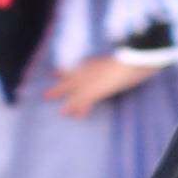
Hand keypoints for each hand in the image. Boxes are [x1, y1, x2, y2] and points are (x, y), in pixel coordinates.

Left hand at [39, 51, 164, 115]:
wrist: (130, 62)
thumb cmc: (129, 59)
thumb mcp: (118, 60)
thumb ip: (113, 64)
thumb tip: (116, 65)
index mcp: (91, 64)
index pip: (73, 68)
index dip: (62, 72)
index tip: (54, 74)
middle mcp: (86, 73)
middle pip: (68, 82)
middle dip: (58, 89)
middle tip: (46, 96)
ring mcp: (89, 83)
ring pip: (74, 95)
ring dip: (69, 104)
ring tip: (63, 113)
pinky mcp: (94, 92)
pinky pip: (85, 103)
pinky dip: (81, 110)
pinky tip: (78, 117)